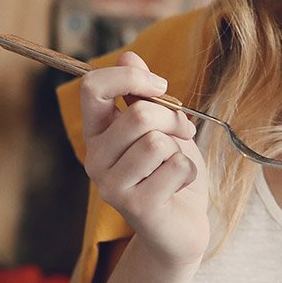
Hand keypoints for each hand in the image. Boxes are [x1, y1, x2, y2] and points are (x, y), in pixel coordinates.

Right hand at [80, 51, 208, 267]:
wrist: (182, 227)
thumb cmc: (171, 174)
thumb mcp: (161, 127)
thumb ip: (143, 96)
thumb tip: (129, 55)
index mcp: (98, 133)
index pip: (92, 87)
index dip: (129, 77)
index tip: (160, 87)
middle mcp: (95, 159)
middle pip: (137, 115)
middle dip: (174, 119)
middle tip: (184, 134)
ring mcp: (111, 185)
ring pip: (156, 141)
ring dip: (180, 149)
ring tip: (177, 166)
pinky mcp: (134, 206)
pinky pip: (176, 166)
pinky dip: (190, 173)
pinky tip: (179, 187)